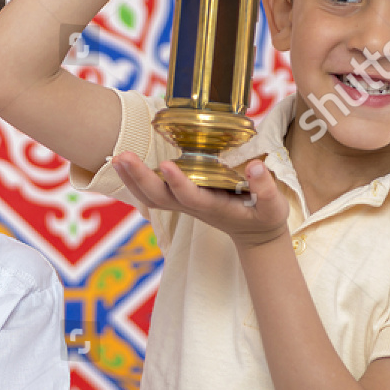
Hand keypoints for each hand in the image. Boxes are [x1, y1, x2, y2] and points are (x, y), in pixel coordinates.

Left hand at [112, 151, 289, 248]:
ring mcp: (183, 204)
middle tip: (122, 156)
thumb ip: (266, 188)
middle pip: (159, 197)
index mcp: (214, 207)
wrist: (254, 233)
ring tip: (116, 157)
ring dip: (131, 179)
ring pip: (150, 196)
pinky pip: (152, 193)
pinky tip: (123, 164)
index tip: (166, 164)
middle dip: (139, 178)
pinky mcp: (180, 199)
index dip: (178, 183)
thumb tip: (254, 166)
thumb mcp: (273, 207)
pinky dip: (134, 181)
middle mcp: (193, 206)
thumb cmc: (264, 217)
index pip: (191, 197)